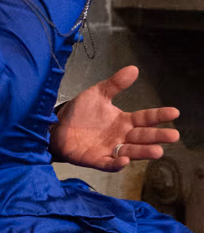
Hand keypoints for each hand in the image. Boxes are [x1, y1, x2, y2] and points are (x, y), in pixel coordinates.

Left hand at [51, 66, 179, 171]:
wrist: (57, 126)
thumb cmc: (80, 112)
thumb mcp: (97, 94)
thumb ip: (115, 84)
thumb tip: (133, 68)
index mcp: (124, 121)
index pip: (146, 118)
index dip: (159, 115)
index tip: (174, 112)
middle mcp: (121, 136)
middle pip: (143, 137)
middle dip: (158, 137)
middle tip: (173, 135)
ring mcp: (110, 149)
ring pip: (131, 152)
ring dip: (143, 152)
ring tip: (158, 151)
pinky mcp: (96, 160)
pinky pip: (109, 164)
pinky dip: (116, 164)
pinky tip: (124, 161)